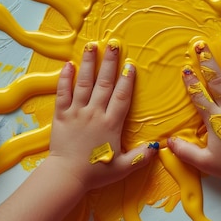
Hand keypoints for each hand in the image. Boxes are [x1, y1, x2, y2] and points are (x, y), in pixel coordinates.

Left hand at [48, 41, 157, 190]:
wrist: (67, 176)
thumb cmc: (95, 173)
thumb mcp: (123, 167)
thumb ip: (141, 156)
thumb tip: (158, 147)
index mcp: (111, 124)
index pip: (121, 97)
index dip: (127, 80)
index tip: (130, 65)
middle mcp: (95, 113)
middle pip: (104, 84)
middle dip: (110, 63)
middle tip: (113, 44)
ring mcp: (77, 112)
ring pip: (84, 83)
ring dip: (89, 63)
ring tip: (92, 46)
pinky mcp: (61, 115)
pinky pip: (63, 93)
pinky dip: (65, 78)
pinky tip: (69, 65)